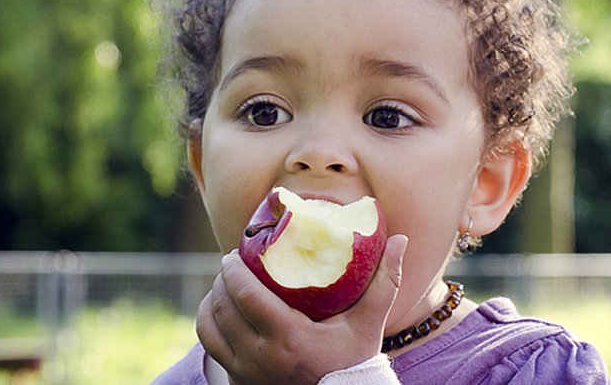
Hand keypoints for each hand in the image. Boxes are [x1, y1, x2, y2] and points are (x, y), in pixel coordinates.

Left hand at [196, 234, 407, 384]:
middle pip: (224, 306)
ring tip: (223, 284)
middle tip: (230, 263)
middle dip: (222, 279)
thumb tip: (402, 239)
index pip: (246, 294)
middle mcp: (260, 357)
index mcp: (288, 338)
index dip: (232, 269)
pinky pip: (210, 346)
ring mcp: (245, 372)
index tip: (234, 253)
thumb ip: (386, 281)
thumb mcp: (369, 323)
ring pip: (210, 326)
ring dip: (212, 300)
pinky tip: (218, 310)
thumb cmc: (354, 361)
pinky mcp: (237, 382)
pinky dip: (208, 323)